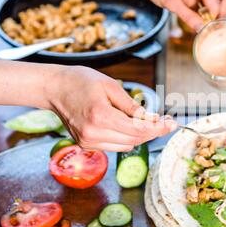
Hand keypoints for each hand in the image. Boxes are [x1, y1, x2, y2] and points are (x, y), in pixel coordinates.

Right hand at [47, 66, 176, 151]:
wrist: (54, 88)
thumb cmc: (81, 81)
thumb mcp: (110, 86)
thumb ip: (131, 105)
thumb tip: (151, 119)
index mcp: (101, 116)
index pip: (138, 129)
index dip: (158, 128)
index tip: (171, 123)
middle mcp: (93, 133)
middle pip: (134, 140)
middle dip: (152, 132)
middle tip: (165, 122)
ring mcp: (88, 141)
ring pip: (126, 146)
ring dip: (140, 136)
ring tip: (149, 122)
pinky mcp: (86, 144)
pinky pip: (115, 145)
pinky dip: (126, 137)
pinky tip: (130, 126)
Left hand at [87, 0, 225, 30]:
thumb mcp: (170, 1)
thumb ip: (187, 16)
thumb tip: (200, 29)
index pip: (218, 2)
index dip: (215, 17)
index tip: (207, 29)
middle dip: (222, 11)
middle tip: (212, 24)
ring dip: (212, 12)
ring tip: (203, 23)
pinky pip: (205, 1)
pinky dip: (203, 11)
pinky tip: (195, 20)